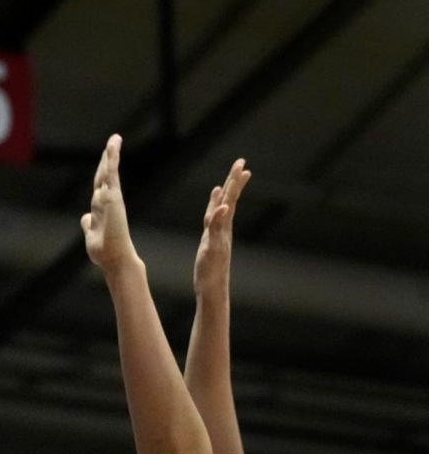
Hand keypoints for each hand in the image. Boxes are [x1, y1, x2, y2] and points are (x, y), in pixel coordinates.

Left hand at [80, 135, 138, 275]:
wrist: (114, 258)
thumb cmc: (104, 252)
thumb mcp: (91, 235)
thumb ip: (89, 224)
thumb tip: (85, 217)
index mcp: (100, 209)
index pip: (99, 187)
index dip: (101, 175)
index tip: (103, 164)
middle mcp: (105, 201)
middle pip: (102, 176)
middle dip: (106, 161)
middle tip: (110, 146)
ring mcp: (110, 197)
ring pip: (107, 171)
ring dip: (110, 155)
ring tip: (114, 141)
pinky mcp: (114, 195)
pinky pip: (112, 172)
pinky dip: (113, 156)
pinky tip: (114, 143)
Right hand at [193, 158, 250, 295]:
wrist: (212, 291)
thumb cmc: (212, 272)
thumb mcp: (212, 248)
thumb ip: (216, 227)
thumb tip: (223, 208)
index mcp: (223, 227)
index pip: (230, 200)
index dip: (235, 183)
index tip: (243, 166)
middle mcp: (222, 228)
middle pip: (228, 200)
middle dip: (233, 182)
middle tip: (240, 163)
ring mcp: (217, 235)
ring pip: (221, 210)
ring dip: (224, 195)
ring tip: (226, 182)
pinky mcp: (211, 243)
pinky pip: (213, 223)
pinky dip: (213, 211)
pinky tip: (215, 208)